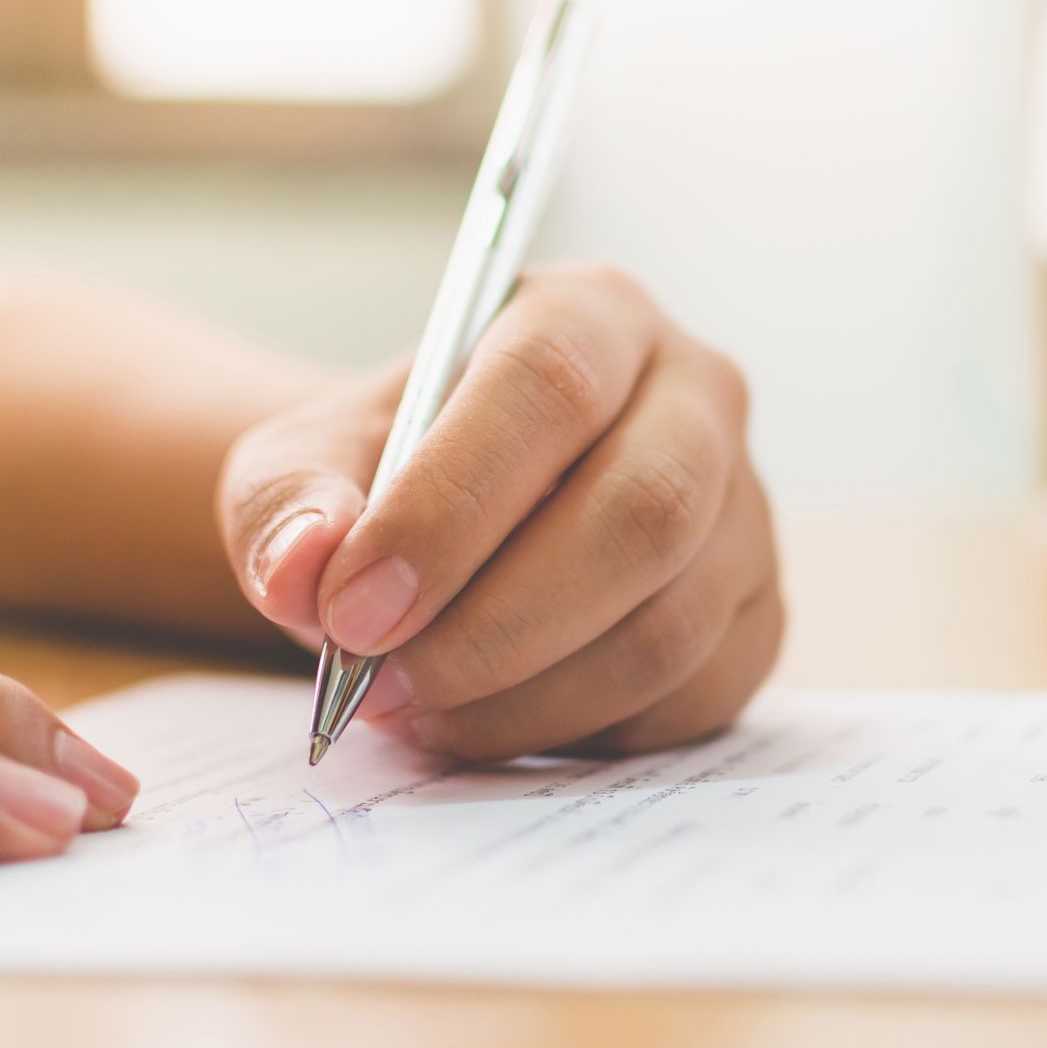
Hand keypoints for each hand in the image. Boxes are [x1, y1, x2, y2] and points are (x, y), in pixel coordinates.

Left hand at [219, 264, 782, 759]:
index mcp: (592, 314)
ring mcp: (747, 510)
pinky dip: (576, 733)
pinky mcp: (758, 615)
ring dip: (528, 698)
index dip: (452, 505)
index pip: (548, 388)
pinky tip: (487, 721)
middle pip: (644, 512)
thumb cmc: (389, 471)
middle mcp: (697, 395)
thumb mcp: (305, 460)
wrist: (451, 520)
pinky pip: (690, 699)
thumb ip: (288, 501)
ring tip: (415, 713)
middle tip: (381, 686)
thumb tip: (304, 566)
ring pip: (671, 625)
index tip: (354, 608)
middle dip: (500, 625)